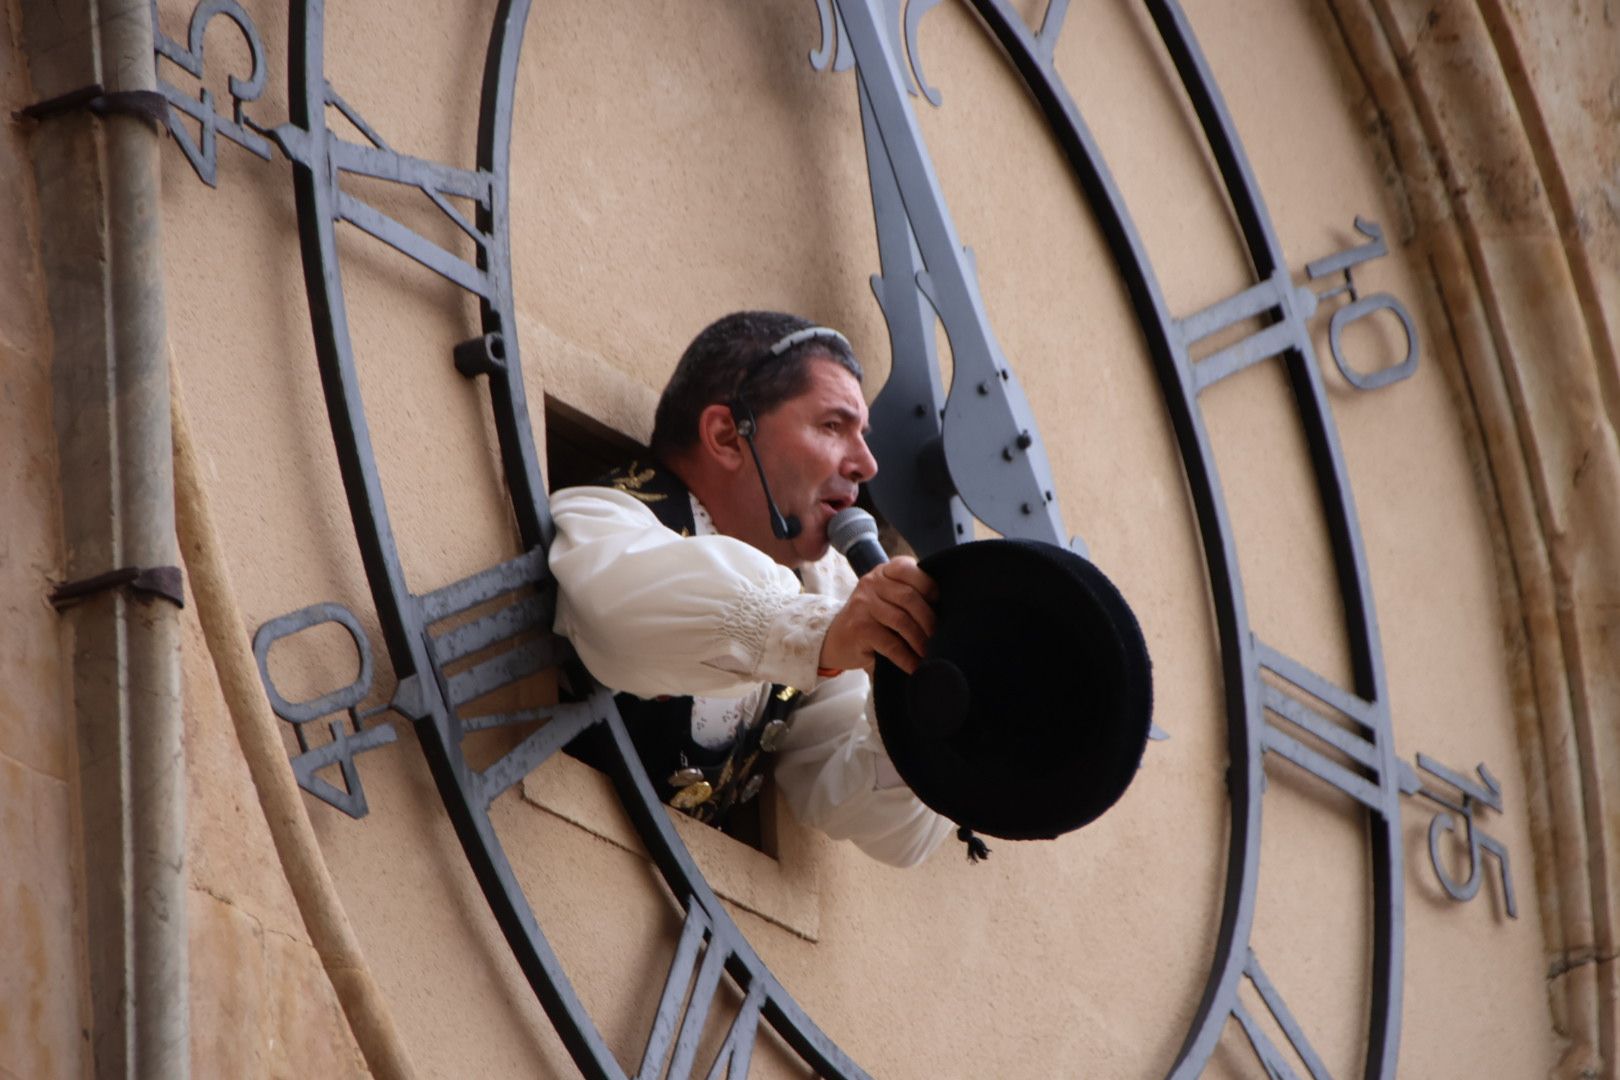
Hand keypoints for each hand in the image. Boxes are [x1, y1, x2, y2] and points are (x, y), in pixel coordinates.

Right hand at [818, 556, 939, 674]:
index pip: (908, 569)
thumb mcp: (887, 598)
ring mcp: (862, 605)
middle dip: (929, 620)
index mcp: (883, 572)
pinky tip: (915, 666)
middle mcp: (871, 583)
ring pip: (902, 621)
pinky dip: (906, 657)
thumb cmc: (871, 619)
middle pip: (909, 598)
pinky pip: (891, 644)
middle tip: (939, 637)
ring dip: (920, 641)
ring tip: (929, 653)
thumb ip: (909, 594)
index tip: (940, 603)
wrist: (835, 639)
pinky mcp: (859, 628)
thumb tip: (947, 610)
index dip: (928, 586)